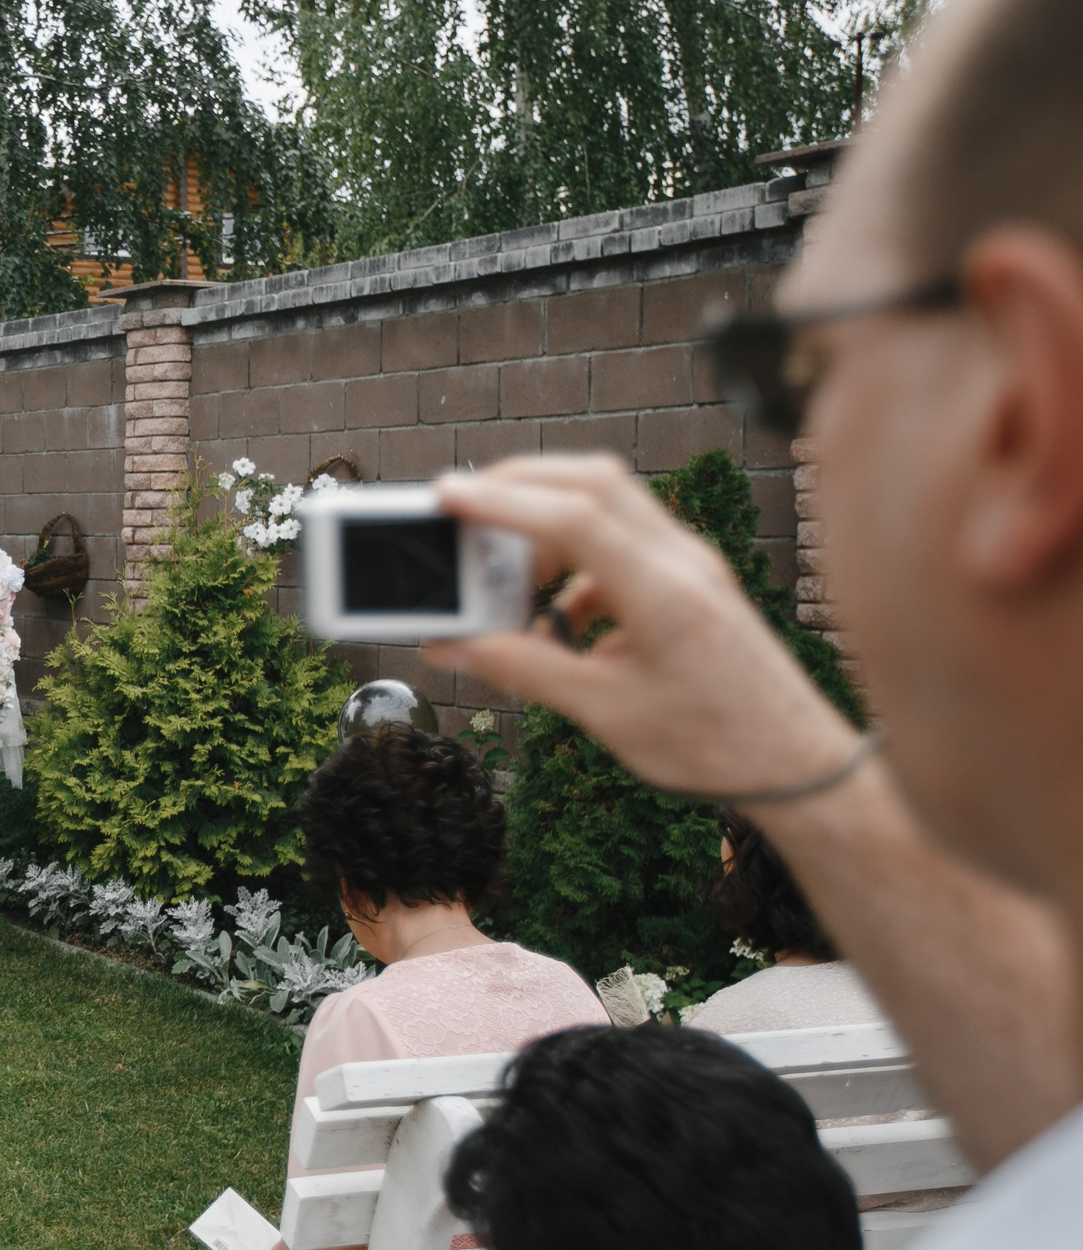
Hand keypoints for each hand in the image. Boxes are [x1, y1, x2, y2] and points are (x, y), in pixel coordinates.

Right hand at [429, 455, 858, 796]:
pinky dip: (578, 563)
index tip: (447, 497)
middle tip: (465, 509)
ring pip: (611, 505)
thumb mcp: (605, 714)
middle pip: (592, 481)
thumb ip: (524, 670)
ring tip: (510, 581)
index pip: (572, 516)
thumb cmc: (717, 747)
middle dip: (520, 483)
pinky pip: (626, 544)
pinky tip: (560, 620)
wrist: (802, 768)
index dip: (501, 500)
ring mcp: (695, 566)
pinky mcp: (695, 582)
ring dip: (549, 524)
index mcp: (663, 593)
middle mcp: (684, 562)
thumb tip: (454, 646)